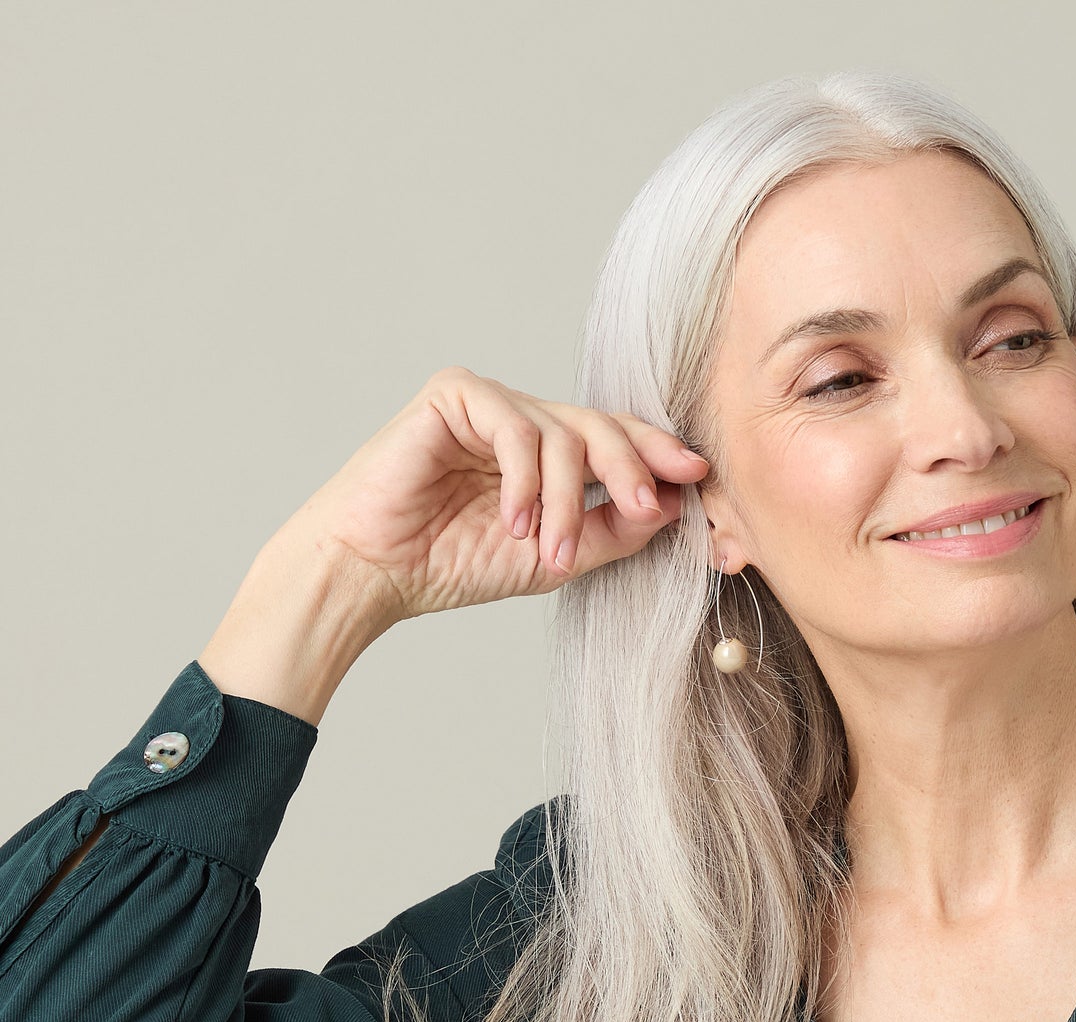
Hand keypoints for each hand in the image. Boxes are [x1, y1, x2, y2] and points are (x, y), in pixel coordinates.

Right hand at [284, 365, 710, 626]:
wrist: (375, 571)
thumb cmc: (451, 565)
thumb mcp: (553, 558)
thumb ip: (612, 532)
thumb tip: (675, 506)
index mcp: (548, 456)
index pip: (615, 441)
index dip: (658, 455)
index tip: (699, 477)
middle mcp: (523, 422)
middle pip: (600, 427)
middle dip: (631, 470)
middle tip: (649, 510)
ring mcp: (489, 403)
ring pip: (562, 434)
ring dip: (568, 500)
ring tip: (550, 551)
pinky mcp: (455, 396)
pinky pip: (515, 428)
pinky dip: (525, 481)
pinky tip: (514, 522)